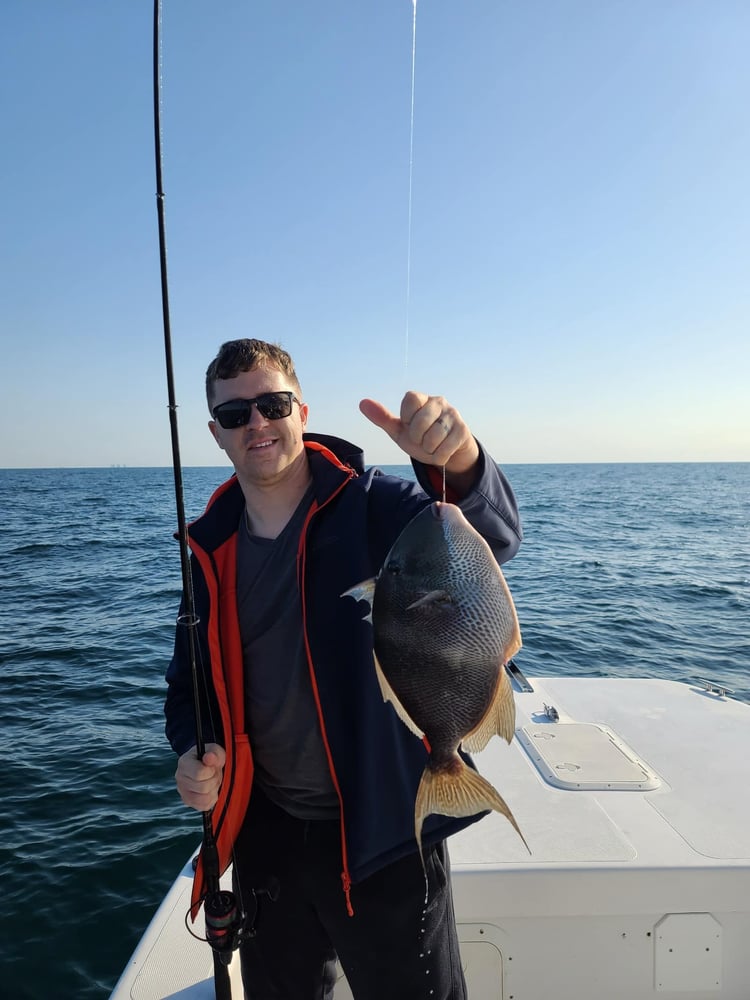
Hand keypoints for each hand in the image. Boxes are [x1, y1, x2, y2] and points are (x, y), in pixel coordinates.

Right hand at [175, 742, 225, 811]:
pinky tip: (211, 789)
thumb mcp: (216, 751)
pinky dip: (212, 798)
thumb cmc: (212, 757)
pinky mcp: (189, 802)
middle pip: (203, 787)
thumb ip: (214, 753)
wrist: (208, 766)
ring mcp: (183, 792)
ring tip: (212, 781)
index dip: (211, 771)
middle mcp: (180, 778)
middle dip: (214, 780)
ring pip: (204, 799)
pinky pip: (204, 806)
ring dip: (214, 790)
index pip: (199, 773)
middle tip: (215, 774)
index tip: (213, 767)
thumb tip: (209, 757)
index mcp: (184, 763)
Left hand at [360, 392, 478, 478]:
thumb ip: (382, 418)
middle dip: (417, 438)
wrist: (445, 451)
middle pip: (421, 422)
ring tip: (431, 445)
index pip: (410, 399)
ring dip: (428, 449)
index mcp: (421, 399)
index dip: (406, 417)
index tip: (408, 424)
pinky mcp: (463, 430)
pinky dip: (439, 456)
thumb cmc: (419, 437)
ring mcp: (453, 415)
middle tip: (421, 439)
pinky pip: (445, 449)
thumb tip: (362, 403)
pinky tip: (441, 451)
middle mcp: (439, 402)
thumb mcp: (399, 430)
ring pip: (434, 438)